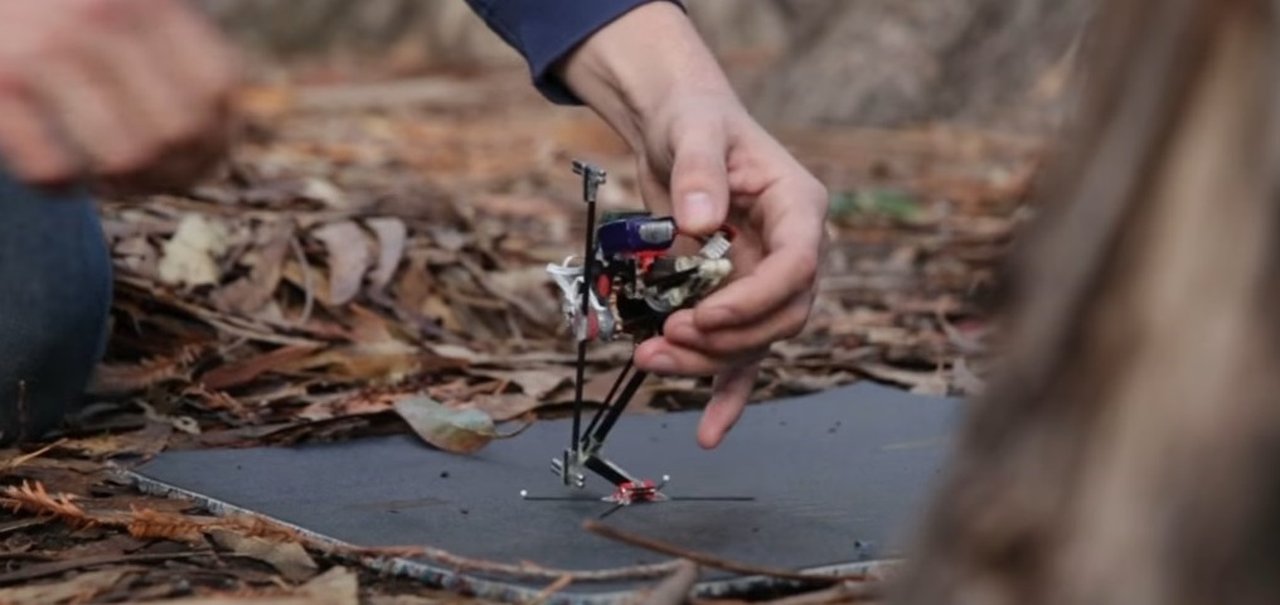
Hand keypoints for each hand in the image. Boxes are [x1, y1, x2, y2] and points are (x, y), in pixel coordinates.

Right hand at [0, 0, 238, 188]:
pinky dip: (65, 188)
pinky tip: (66, 178)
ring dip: (129, 187)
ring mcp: (43, 49)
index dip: (222, 133)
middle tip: (161, 180)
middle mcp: (98, 17)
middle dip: (180, 171)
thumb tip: (222, 129)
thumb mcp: (121, 4)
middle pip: (181, 130)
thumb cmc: (58, 9)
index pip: (217, 85)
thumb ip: (167, 43)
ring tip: (117, 185)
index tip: (204, 153)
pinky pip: (51, 169)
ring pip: (127, 157)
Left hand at [559, 2, 828, 448]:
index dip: (755, 300)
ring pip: (752, 341)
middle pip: (778, 316)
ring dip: (706, 362)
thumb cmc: (694, 121)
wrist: (677, 127)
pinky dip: (726, 394)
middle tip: (667, 339)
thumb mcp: (693, 131)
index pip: (797, 268)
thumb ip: (697, 173)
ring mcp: (764, 280)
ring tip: (649, 360)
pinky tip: (708, 432)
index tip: (703, 316)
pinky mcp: (734, 300)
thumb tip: (700, 221)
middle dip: (724, 338)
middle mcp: (790, 251)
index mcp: (798, 208)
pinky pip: (740, 355)